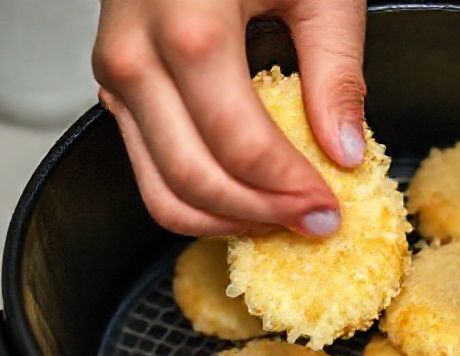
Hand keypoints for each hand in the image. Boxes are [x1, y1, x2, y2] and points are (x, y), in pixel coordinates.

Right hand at [92, 0, 366, 236]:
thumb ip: (335, 71)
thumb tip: (344, 151)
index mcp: (188, 26)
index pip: (240, 143)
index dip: (289, 190)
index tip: (330, 212)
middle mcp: (136, 58)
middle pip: (192, 178)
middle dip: (259, 215)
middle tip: (311, 225)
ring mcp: (116, 76)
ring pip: (159, 187)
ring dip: (223, 219)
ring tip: (278, 219)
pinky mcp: (116, 88)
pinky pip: (148, 166)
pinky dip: (195, 195)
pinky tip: (243, 195)